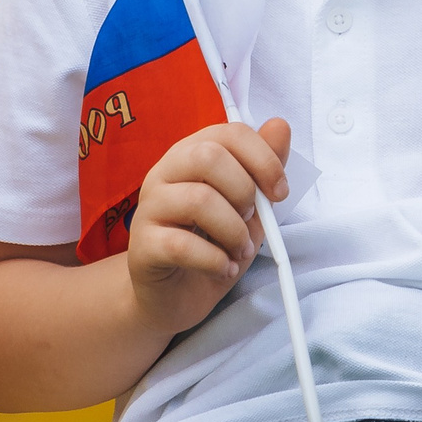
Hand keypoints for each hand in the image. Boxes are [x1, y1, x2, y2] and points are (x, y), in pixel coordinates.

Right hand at [126, 118, 291, 335]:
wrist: (176, 295)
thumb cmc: (213, 244)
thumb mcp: (249, 206)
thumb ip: (263, 168)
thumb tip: (280, 125)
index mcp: (192, 154)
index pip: (229, 132)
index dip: (263, 158)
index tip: (280, 192)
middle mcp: (165, 172)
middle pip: (208, 156)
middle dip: (244, 191)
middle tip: (251, 220)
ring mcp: (148, 208)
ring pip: (198, 200)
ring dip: (234, 231)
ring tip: (240, 250)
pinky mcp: (142, 246)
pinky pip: (181, 245)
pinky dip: (215, 260)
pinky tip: (224, 268)